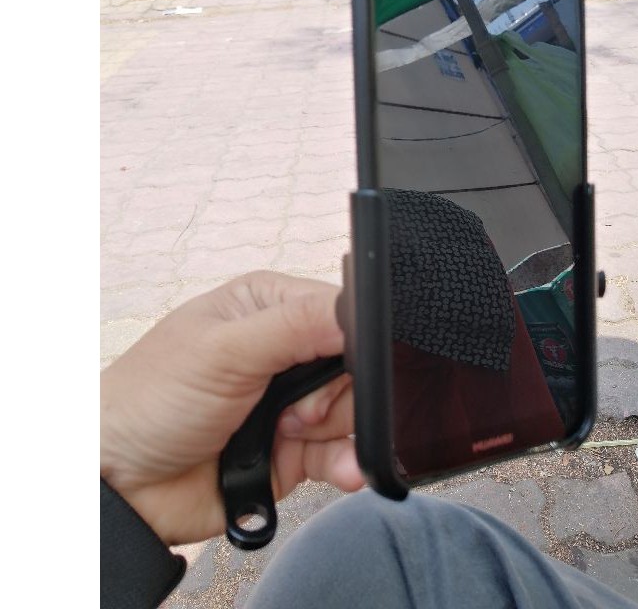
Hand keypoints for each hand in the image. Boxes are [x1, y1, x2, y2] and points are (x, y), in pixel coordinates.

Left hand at [100, 271, 364, 546]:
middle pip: (351, 364)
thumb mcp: (224, 350)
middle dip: (335, 391)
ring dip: (334, 428)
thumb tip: (358, 312)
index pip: (337, 310)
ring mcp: (289, 401)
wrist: (121, 488)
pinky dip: (345, 461)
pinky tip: (344, 469)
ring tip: (291, 434)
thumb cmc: (151, 400)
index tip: (334, 364)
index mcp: (267, 307)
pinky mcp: (293, 447)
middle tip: (299, 409)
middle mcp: (284, 350)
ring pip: (349, 409)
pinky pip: (340, 451)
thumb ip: (294, 326)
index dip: (349, 339)